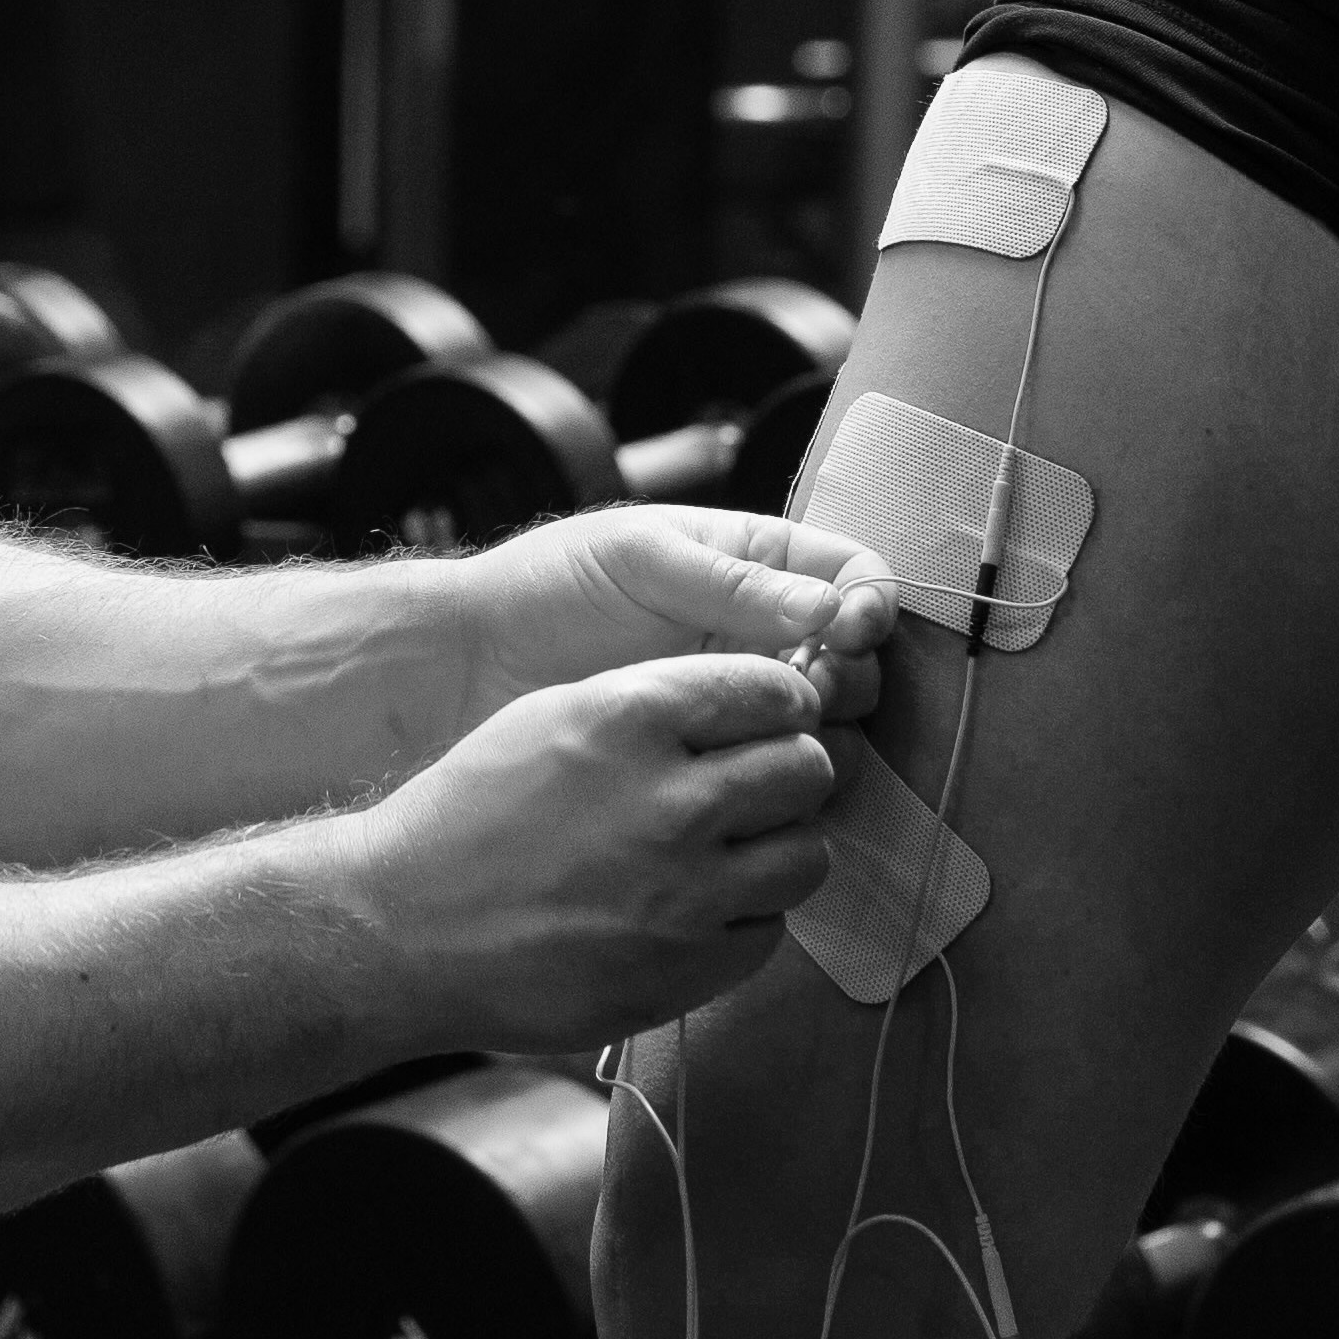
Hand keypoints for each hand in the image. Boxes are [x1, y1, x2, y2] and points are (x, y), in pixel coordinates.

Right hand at [357, 649, 836, 1056]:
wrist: (401, 929)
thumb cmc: (469, 815)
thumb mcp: (552, 718)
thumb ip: (656, 705)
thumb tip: (759, 703)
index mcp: (630, 719)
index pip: (773, 690)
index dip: (781, 704)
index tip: (771, 721)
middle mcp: (670, 802)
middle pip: (808, 769)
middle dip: (789, 774)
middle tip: (755, 791)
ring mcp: (685, 893)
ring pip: (807, 855)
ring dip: (777, 850)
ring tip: (729, 854)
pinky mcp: (686, 969)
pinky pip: (768, 931)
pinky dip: (743, 919)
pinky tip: (691, 910)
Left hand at [450, 504, 892, 742]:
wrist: (468, 665)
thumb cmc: (546, 589)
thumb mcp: (639, 560)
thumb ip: (733, 584)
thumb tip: (831, 610)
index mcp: (754, 563)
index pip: (853, 577)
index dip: (870, 602)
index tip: (849, 627)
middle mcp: (760, 633)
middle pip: (858, 659)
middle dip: (852, 672)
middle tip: (808, 685)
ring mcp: (737, 700)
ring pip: (828, 724)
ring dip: (824, 730)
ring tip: (777, 733)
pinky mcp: (712, 762)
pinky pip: (776, 774)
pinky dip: (785, 779)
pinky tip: (760, 777)